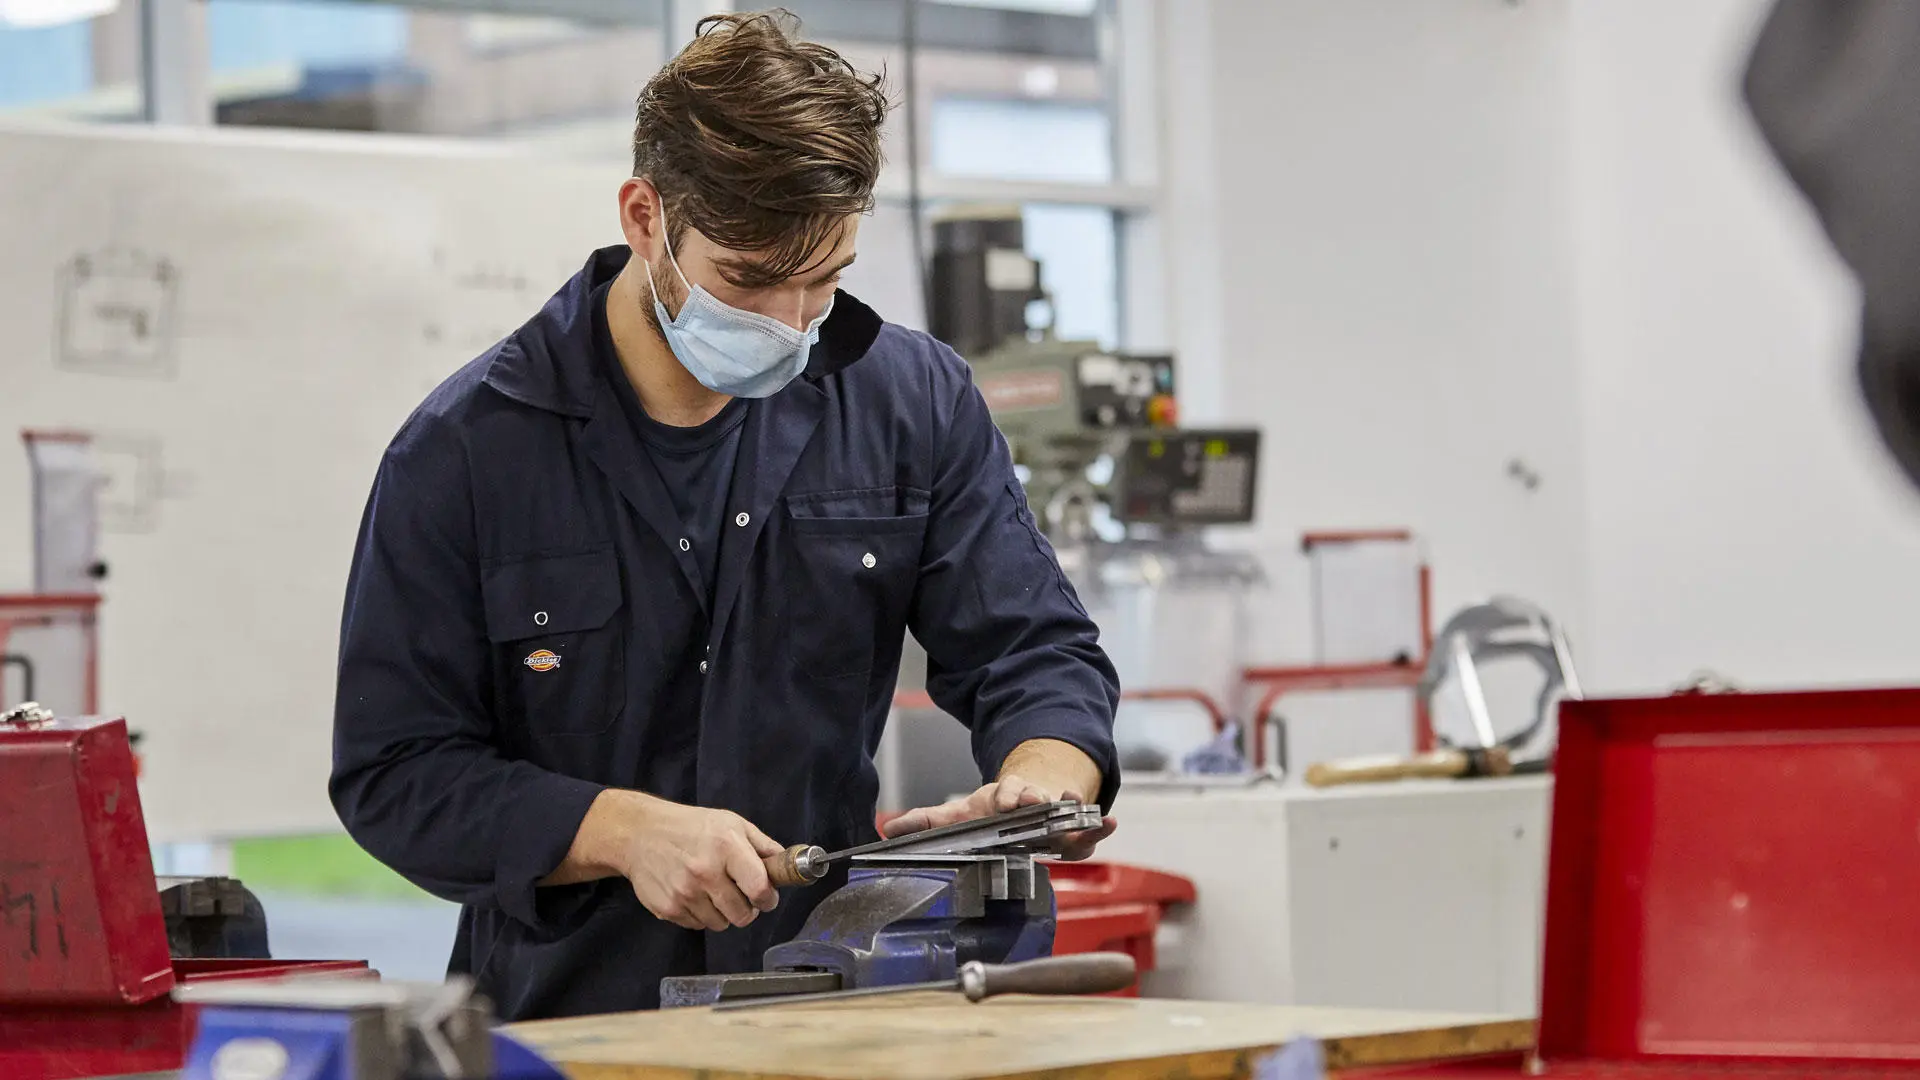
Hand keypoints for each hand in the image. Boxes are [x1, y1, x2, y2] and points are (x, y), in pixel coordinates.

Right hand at [612, 793, 785, 931]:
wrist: (640, 834)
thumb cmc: (691, 827)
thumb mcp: (732, 824)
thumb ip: (763, 846)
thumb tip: (788, 865)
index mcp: (726, 847)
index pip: (759, 889)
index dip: (768, 899)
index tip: (767, 898)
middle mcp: (705, 872)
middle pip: (742, 915)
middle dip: (746, 909)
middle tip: (740, 895)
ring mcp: (684, 893)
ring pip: (720, 924)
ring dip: (722, 912)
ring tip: (711, 890)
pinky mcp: (667, 908)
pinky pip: (697, 925)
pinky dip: (700, 914)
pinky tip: (692, 893)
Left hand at [881, 774, 1116, 860]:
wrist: (1021, 806)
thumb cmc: (989, 814)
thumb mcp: (958, 816)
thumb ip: (926, 822)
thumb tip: (887, 829)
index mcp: (1003, 799)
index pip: (1006, 792)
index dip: (1007, 795)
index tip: (1005, 800)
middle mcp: (1031, 804)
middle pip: (1038, 798)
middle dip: (1039, 799)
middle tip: (1038, 802)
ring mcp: (1053, 818)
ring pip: (1065, 811)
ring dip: (1072, 808)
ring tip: (1081, 807)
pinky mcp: (1071, 835)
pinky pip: (1088, 830)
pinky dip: (1101, 827)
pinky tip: (1112, 824)